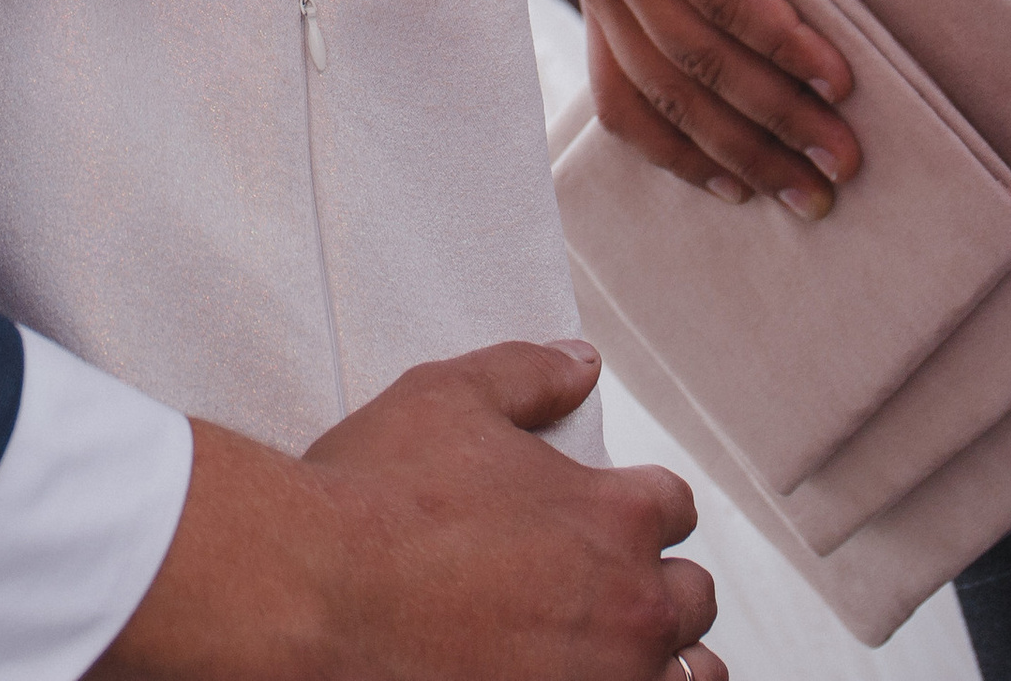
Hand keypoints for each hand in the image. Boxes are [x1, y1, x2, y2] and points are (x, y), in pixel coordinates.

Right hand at [95, 340, 721, 680]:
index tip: (615, 512)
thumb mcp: (448, 397)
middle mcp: (627, 605)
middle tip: (614, 585)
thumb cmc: (376, 498)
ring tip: (624, 653)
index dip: (642, 504)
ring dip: (662, 657)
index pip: (674, 506)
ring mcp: (604, 679)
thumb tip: (579, 362)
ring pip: (687, 676)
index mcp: (610, 515)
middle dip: (659, 584)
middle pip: (692, 598)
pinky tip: (592, 677)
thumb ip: (528, 374)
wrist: (318, 594)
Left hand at [563, 0, 858, 216]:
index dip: (688, 158)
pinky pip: (723, 0)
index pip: (627, 102)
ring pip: (698, 58)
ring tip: (842, 149)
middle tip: (819, 192)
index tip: (748, 197)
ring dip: (777, 113)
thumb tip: (787, 88)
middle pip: (669, 93)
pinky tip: (832, 73)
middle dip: (750, 154)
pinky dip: (781, 43)